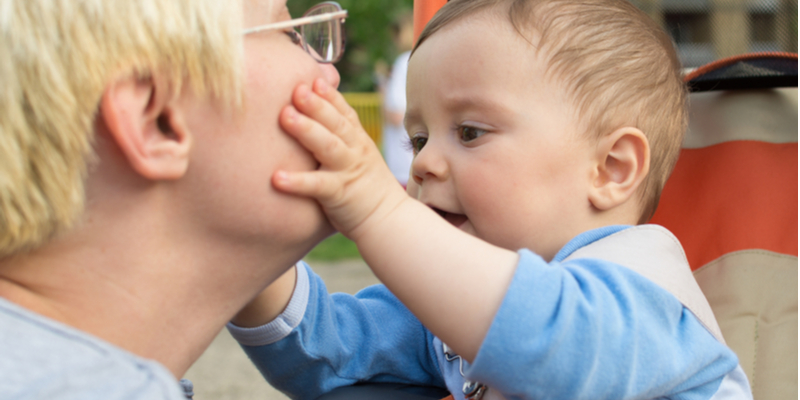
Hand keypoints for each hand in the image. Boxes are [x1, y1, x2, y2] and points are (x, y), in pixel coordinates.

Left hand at [274, 79, 408, 240]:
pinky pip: (317, 186)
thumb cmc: (366, 189)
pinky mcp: (340, 194)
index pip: (344, 112)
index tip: (313, 77)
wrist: (388, 221)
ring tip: (285, 117)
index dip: (329, 95)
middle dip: (316, 104)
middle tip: (295, 89)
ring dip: (306, 130)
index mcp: (358, 141)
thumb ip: (340, 137)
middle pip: (336, 123)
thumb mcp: (358, 156)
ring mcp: (348, 171)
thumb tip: (316, 118)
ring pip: (328, 147)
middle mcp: (355, 151)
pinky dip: (297, 182)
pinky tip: (276, 178)